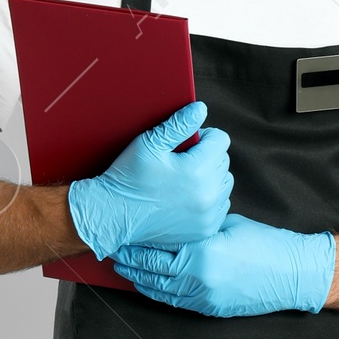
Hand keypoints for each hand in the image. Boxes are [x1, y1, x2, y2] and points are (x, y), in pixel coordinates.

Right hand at [68, 99, 231, 259]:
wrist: (114, 215)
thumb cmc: (129, 177)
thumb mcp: (149, 144)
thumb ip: (178, 124)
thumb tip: (201, 109)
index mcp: (198, 170)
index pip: (221, 140)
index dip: (204, 135)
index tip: (188, 142)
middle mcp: (209, 194)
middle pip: (223, 161)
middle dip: (207, 156)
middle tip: (182, 160)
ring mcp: (208, 215)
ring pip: (224, 184)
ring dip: (211, 177)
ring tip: (185, 178)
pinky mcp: (205, 230)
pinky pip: (220, 206)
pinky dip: (209, 199)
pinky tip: (187, 197)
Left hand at [115, 213, 335, 316]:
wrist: (291, 273)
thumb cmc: (264, 243)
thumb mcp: (226, 225)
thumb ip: (197, 227)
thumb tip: (172, 223)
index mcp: (200, 253)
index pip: (155, 249)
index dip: (135, 244)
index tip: (122, 236)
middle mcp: (197, 278)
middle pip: (151, 271)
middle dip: (130, 262)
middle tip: (114, 252)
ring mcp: (203, 297)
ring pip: (159, 290)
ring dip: (140, 279)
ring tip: (125, 270)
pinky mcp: (210, 309)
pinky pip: (176, 302)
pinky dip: (159, 293)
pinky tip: (149, 284)